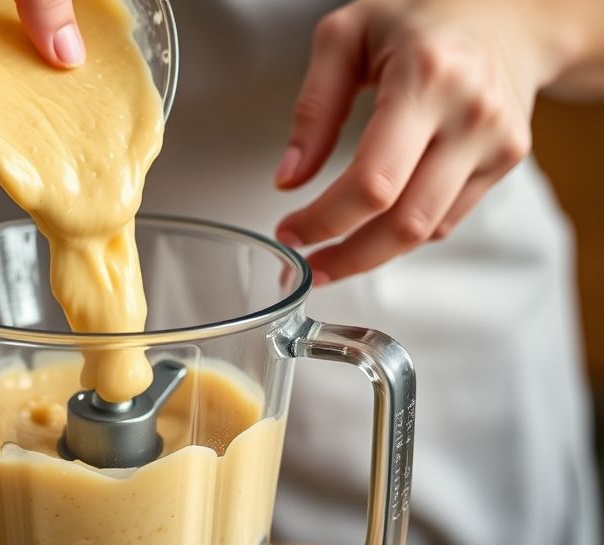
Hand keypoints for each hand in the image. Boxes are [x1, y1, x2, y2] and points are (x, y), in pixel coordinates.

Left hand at [274, 0, 568, 285]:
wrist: (505, 15)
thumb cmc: (417, 18)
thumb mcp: (345, 37)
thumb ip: (313, 109)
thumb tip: (289, 178)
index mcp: (426, 78)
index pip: (373, 181)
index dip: (325, 220)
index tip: (291, 232)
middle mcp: (470, 115)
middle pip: (404, 222)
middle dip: (349, 257)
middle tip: (311, 267)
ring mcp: (496, 142)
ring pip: (427, 230)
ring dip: (373, 255)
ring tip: (334, 256)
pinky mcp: (507, 161)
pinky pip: (447, 218)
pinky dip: (405, 231)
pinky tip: (375, 225)